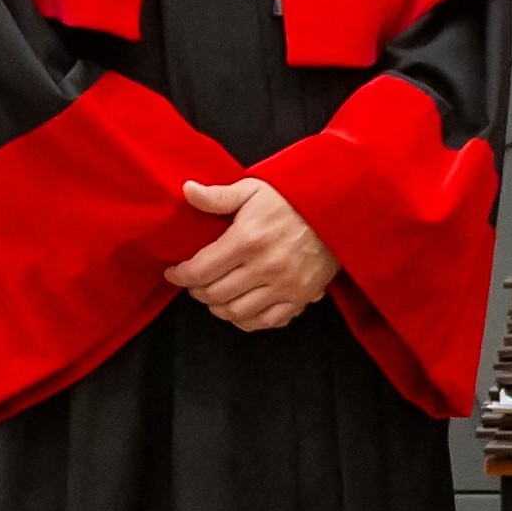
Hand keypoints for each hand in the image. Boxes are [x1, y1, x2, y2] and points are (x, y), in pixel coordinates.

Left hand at [168, 179, 337, 329]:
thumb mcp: (253, 189)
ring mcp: (285, 285)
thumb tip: (186, 190)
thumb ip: (218, 196)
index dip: (181, 275)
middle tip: (193, 282)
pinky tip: (239, 309)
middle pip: (215, 294)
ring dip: (218, 308)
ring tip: (213, 296)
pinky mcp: (301, 296)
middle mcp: (265, 267)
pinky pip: (267, 321)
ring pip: (237, 312)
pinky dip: (248, 320)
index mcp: (247, 239)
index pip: (201, 270)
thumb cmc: (291, 198)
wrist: (337, 208)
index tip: (174, 272)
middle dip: (197, 291)